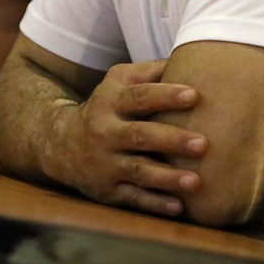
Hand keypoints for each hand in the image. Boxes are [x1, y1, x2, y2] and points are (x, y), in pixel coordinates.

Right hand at [52, 59, 207, 217]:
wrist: (59, 144)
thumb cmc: (105, 106)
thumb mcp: (118, 81)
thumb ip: (150, 72)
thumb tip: (192, 56)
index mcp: (111, 101)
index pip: (140, 97)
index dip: (166, 96)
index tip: (194, 95)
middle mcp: (105, 132)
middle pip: (141, 136)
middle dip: (172, 140)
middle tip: (204, 144)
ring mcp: (105, 164)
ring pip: (138, 171)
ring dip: (168, 178)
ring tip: (197, 182)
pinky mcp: (107, 190)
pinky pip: (132, 199)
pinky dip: (155, 204)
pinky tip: (179, 207)